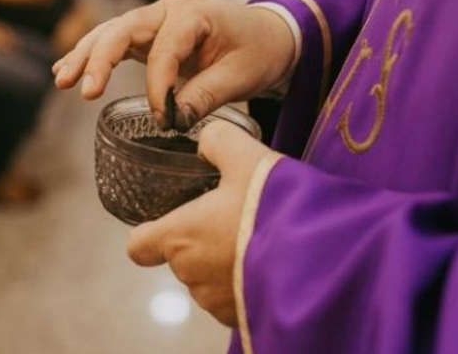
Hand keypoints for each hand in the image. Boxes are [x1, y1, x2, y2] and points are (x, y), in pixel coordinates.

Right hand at [53, 0, 294, 129]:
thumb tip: (174, 120)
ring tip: (62, 80)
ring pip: (112, 33)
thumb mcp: (241, 76)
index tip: (164, 118)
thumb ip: (206, 96)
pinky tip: (68, 70)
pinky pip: (117, 42)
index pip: (164, 50)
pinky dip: (94, 55)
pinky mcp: (152, 35)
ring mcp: (158, 20)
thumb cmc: (258, 51)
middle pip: (124, 30)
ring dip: (87, 56)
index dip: (158, 86)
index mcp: (194, 13)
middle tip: (86, 91)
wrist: (269, 37)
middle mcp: (170, 10)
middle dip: (100, 59)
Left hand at [127, 121, 273, 325]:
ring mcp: (216, 301)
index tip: (167, 223)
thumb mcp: (246, 157)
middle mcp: (191, 274)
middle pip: (182, 258)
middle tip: (236, 219)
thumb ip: (218, 142)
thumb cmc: (273, 206)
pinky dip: (246, 283)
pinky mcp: (242, 317)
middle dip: (203, 241)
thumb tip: (208, 139)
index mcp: (180, 236)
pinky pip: (235, 297)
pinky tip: (271, 264)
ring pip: (209, 279)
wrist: (318, 255)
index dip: (149, 234)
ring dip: (225, 263)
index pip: (139, 246)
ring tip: (259, 241)